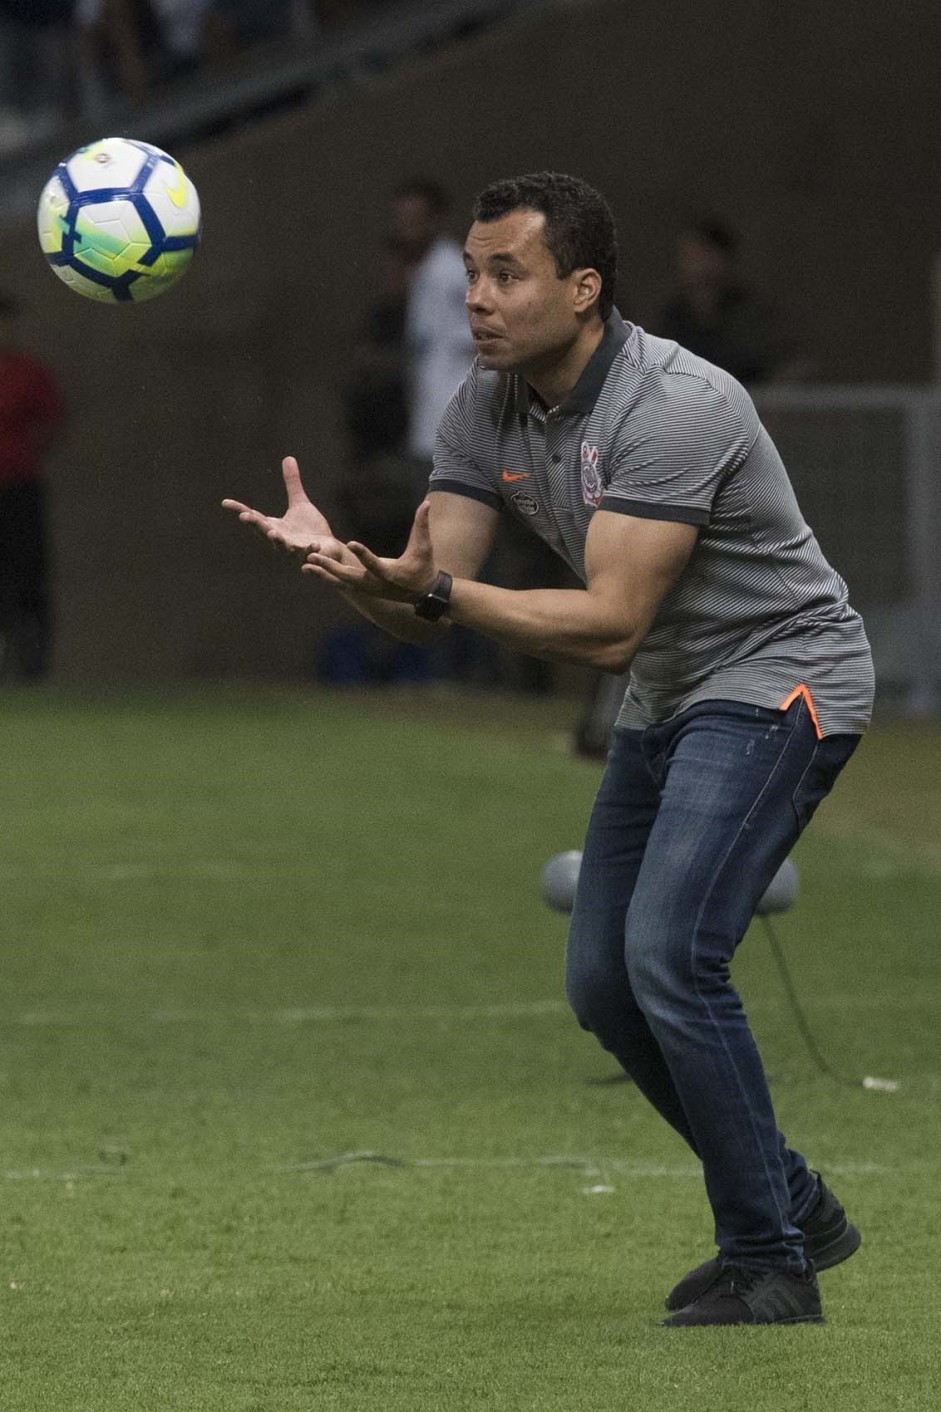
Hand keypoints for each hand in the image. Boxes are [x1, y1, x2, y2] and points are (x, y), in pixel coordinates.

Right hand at [222, 456, 343, 559]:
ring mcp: (293, 549)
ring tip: (272, 533)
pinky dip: (309, 551)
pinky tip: (314, 544)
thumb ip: (292, 484)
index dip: (239, 509)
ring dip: (276, 540)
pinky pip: (307, 554)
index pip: (254, 517)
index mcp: (273, 526)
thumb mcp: (299, 503)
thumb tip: (288, 458)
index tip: (225, 502)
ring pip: (281, 546)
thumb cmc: (310, 529)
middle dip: (254, 524)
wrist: (328, 549)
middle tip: (244, 516)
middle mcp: (279, 539)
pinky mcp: (308, 555)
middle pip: (263, 531)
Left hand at [304, 500, 437, 601]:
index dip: (363, 554)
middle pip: (349, 577)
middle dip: (330, 568)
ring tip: (305, 565)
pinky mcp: (362, 588)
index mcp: (389, 574)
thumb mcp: (424, 547)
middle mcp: (375, 584)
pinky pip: (340, 583)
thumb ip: (422, 525)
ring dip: (323, 574)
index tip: (351, 543)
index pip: (374, 564)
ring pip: (341, 582)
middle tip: (313, 558)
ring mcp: (367, 588)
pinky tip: (310, 569)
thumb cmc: (424, 568)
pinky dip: (326, 576)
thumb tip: (426, 503)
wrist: (423, 594)